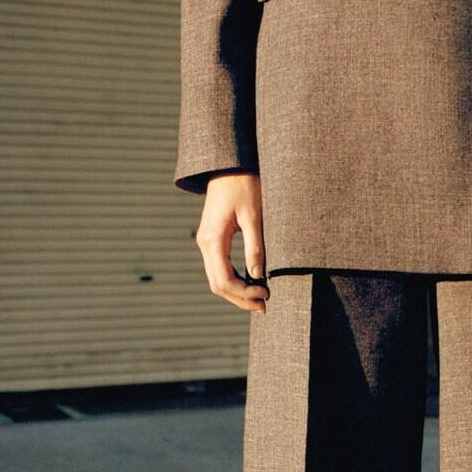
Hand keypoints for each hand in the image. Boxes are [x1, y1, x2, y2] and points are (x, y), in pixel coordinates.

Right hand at [194, 172, 269, 311]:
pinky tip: (251, 284)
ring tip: (260, 299)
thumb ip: (255, 247)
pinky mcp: (212, 240)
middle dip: (241, 299)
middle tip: (265, 306)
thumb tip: (258, 276)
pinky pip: (219, 268)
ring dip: (237, 293)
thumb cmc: (243, 185)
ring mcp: (206, 243)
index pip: (224, 280)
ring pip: (217, 279)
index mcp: (213, 240)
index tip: (266, 295)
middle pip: (218, 285)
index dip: (245, 294)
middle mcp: (205, 244)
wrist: (228, 165)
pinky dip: (234, 281)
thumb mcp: (254, 216)